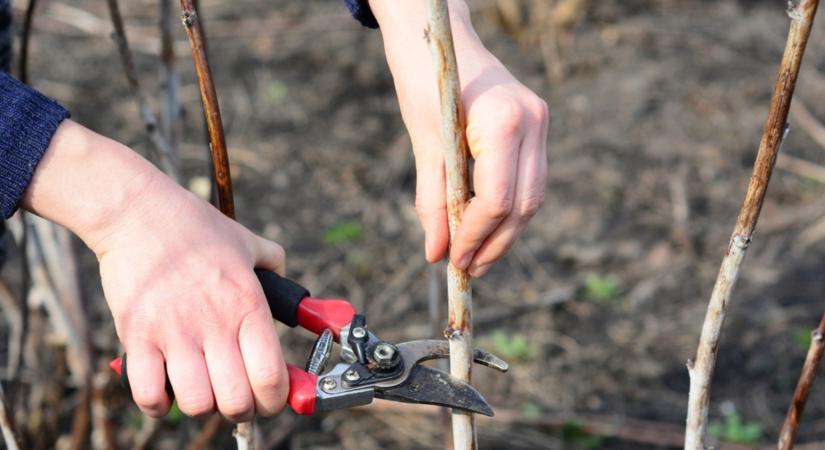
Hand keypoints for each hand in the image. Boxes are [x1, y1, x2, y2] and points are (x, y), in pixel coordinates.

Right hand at [24, 121, 288, 419]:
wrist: (139, 212)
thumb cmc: (195, 227)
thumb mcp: (247, 242)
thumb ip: (274, 265)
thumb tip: (292, 285)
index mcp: (248, 305)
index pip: (271, 376)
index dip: (275, 400)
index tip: (270, 400)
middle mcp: (215, 323)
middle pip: (236, 401)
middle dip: (240, 411)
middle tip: (235, 400)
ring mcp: (174, 332)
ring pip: (196, 403)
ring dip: (200, 405)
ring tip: (199, 389)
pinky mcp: (137, 335)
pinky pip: (149, 394)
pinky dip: (158, 404)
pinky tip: (164, 390)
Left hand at [371, 0, 548, 276]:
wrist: (438, 33)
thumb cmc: (425, 78)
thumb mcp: (424, 141)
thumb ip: (432, 200)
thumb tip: (437, 253)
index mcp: (504, 121)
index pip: (497, 199)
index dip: (475, 237)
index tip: (453, 261)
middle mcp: (532, 121)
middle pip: (523, 206)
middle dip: (495, 244)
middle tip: (467, 271)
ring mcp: (540, 122)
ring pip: (532, 198)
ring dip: (504, 232)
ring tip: (474, 255)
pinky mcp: (536, 126)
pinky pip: (528, 180)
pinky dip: (507, 208)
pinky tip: (483, 224)